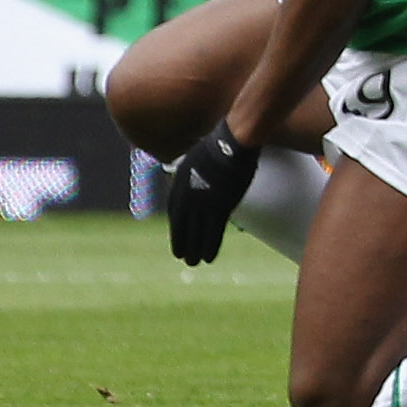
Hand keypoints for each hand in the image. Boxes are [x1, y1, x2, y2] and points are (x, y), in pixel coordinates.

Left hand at [165, 123, 259, 265]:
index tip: (178, 240)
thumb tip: (200, 176)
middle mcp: (186, 197)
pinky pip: (213, 233)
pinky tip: (208, 258)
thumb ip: (196, 172)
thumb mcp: (198, 158)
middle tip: (183, 257)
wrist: (231, 143)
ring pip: (196, 233)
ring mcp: (202, 203)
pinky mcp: (219, 208)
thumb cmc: (220, 145)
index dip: (177, 229)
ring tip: (193, 263)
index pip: (175, 213)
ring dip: (194, 250)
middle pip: (182, 226)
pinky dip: (210, 246)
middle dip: (182, 243)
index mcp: (179, 184)